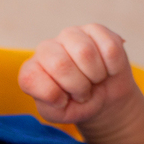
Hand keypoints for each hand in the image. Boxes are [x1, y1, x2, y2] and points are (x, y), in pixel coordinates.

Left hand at [17, 24, 136, 126]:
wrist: (104, 98)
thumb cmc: (76, 105)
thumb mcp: (58, 113)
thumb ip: (48, 105)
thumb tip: (57, 92)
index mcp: (31, 70)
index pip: (30, 78)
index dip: (53, 95)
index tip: (63, 100)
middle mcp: (46, 48)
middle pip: (60, 64)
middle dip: (78, 86)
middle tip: (83, 92)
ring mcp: (70, 35)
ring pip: (85, 52)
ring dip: (96, 75)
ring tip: (94, 79)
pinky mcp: (95, 29)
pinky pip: (109, 47)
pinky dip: (112, 66)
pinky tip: (107, 68)